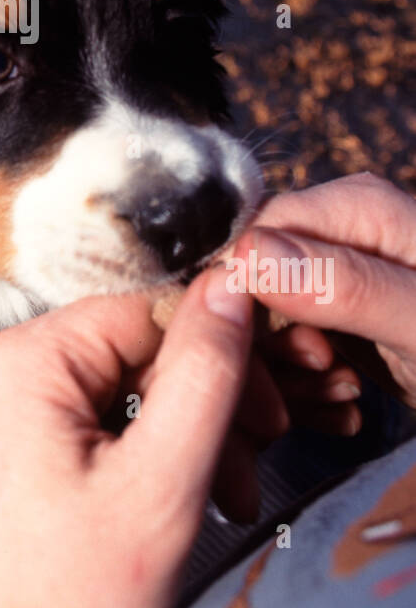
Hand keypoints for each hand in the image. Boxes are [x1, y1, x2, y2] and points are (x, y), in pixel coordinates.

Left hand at [0, 275, 254, 607]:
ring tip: (219, 498)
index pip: (148, 312)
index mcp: (23, 361)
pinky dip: (141, 459)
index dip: (218, 358)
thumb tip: (230, 289)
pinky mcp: (6, 453)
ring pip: (120, 393)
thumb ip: (203, 376)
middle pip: (135, 353)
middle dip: (203, 409)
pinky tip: (172, 503)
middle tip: (247, 467)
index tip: (263, 412)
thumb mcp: (159, 486)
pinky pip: (90, 427)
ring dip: (180, 440)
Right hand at [228, 172, 415, 408]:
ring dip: (291, 370)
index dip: (249, 298)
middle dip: (273, 341)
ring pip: (264, 317)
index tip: (291, 355)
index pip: (252, 235)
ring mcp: (339, 269)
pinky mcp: (340, 310)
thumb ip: (346, 285)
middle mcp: (340, 226)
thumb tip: (251, 253)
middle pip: (252, 276)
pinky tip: (342, 403)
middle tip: (325, 378)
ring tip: (341, 396)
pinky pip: (290, 340)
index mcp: (358, 205)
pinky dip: (306, 380)